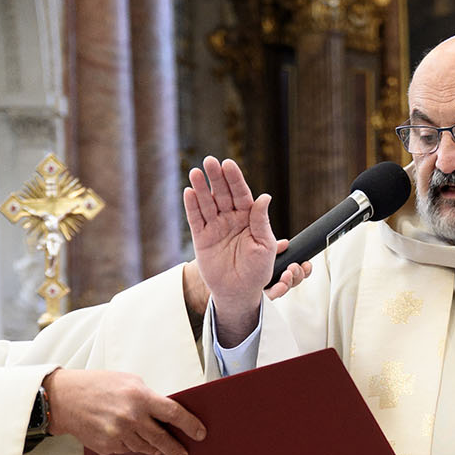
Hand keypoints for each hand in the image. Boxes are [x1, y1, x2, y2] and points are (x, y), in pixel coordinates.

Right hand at [44, 368, 205, 454]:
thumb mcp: (128, 381)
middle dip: (176, 450)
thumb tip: (168, 415)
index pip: (173, 414)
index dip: (190, 425)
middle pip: (163, 439)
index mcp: (139, 397)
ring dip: (149, 444)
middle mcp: (130, 418)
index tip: (200, 434)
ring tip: (140, 433)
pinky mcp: (108, 447)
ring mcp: (119, 435)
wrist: (64, 399)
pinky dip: (128, 443)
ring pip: (145, 448)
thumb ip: (149, 397)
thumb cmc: (97, 386)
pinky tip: (117, 431)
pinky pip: (127, 450)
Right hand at [182, 156, 307, 345]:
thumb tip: (264, 197)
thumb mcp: (265, 246)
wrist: (239, 293)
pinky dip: (191, 206)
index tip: (229, 164)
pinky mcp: (202, 238)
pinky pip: (196, 220)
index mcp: (249, 218)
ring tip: (196, 172)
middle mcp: (231, 219)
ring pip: (207, 203)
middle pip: (222, 194)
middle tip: (210, 161)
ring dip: (201, 188)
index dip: (235, 179)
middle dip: (216, 178)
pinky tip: (189, 192)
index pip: (241, 194)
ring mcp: (215, 227)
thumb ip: (262, 221)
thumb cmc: (257, 271)